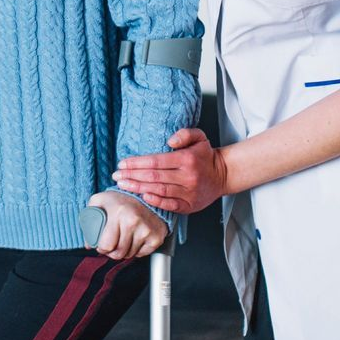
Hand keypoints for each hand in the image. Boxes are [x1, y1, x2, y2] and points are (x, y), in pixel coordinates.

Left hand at [84, 191, 168, 259]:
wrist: (146, 195)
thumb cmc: (121, 199)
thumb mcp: (100, 201)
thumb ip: (88, 219)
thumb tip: (88, 244)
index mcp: (118, 212)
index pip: (106, 245)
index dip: (101, 248)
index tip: (101, 244)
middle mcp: (133, 221)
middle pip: (118, 253)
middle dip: (112, 252)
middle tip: (112, 244)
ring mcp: (146, 230)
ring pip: (129, 255)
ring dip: (124, 251)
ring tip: (123, 239)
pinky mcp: (156, 237)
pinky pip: (141, 254)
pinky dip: (136, 250)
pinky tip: (134, 238)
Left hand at [111, 128, 227, 213]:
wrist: (222, 175)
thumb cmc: (205, 156)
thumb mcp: (199, 137)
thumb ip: (184, 134)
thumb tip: (169, 141)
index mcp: (186, 159)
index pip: (156, 161)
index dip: (137, 163)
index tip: (122, 163)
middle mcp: (187, 177)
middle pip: (154, 177)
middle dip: (132, 176)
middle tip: (117, 175)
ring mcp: (188, 193)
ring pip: (159, 191)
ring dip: (138, 188)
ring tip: (123, 185)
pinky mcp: (189, 205)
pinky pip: (170, 205)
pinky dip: (155, 202)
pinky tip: (143, 197)